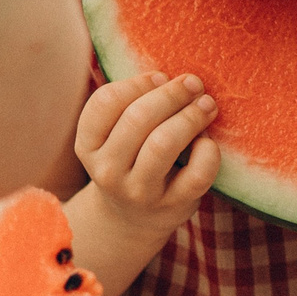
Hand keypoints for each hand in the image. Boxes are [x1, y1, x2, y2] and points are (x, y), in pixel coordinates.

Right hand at [73, 72, 219, 252]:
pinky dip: (208, 152)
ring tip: (207, 105)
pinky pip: (196, 174)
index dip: (138, 83)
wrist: (134, 219)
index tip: (161, 77)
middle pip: (137, 119)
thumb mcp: (115, 136)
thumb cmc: (130, 161)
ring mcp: (139, 192)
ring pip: (163, 144)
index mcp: (88, 146)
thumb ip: (131, 106)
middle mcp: (107, 171)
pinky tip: (208, 143)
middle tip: (194, 83)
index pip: (106, 102)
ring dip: (190, 117)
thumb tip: (171, 78)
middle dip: (171, 94)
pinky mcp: (172, 206)